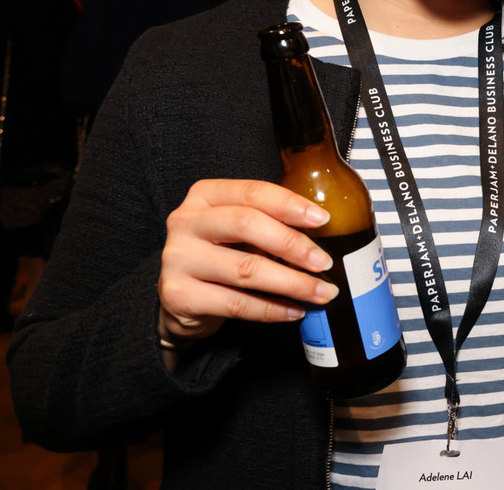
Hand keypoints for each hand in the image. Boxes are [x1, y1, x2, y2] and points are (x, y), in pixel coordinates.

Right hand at [158, 179, 337, 346]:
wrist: (180, 299)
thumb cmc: (220, 255)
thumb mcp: (239, 230)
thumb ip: (270, 223)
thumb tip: (322, 233)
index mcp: (205, 195)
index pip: (253, 192)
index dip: (291, 205)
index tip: (323, 220)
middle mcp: (186, 222)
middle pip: (247, 225)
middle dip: (293, 245)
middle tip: (325, 263)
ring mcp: (178, 259)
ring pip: (246, 269)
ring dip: (292, 283)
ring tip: (320, 292)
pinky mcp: (179, 295)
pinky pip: (236, 304)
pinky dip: (272, 309)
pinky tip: (295, 311)